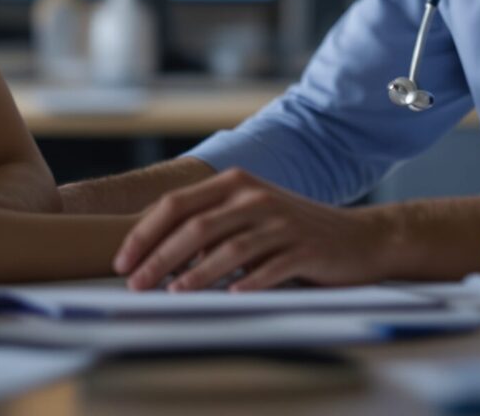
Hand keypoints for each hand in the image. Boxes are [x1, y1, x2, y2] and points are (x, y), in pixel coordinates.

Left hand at [113, 168, 394, 292]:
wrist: (358, 238)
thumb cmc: (291, 230)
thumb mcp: (248, 214)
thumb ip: (209, 225)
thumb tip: (156, 253)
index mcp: (234, 183)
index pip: (176, 204)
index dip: (144, 233)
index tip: (122, 261)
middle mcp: (255, 197)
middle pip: (196, 227)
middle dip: (159, 257)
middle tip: (136, 284)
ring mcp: (281, 222)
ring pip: (228, 248)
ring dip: (196, 273)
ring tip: (173, 293)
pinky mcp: (304, 249)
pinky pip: (269, 268)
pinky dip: (246, 282)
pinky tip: (229, 296)